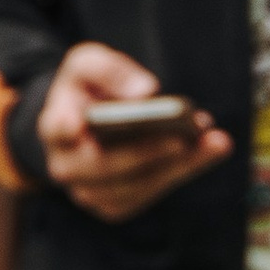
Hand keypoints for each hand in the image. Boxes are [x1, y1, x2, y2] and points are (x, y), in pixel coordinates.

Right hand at [38, 42, 231, 221]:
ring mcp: (88, 191)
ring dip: (178, 166)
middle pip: (106, 165)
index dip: (65, 127)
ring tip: (214, 142)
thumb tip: (145, 91)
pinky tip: (209, 151)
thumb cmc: (87, 91)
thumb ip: (109, 70)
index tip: (76, 122)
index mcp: (55, 125)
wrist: (85, 123)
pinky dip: (182, 172)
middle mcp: (66, 166)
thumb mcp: (89, 64)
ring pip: (134, 186)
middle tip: (185, 136)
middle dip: (148, 151)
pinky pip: (150, 194)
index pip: (56, 128)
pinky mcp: (114, 205)